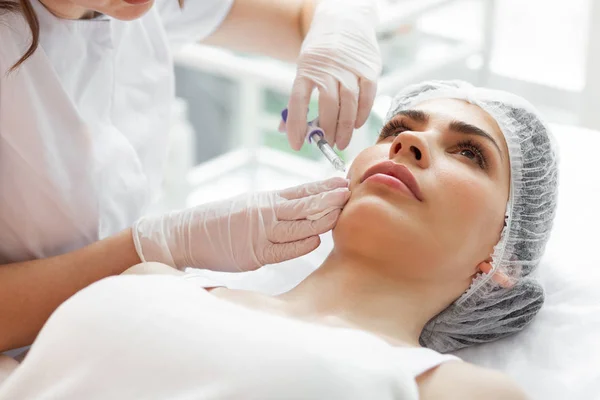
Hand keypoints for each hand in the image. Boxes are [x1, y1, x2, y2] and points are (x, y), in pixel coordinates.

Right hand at [132, 177, 349, 271]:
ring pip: (299, 226)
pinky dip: (302, 244)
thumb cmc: (219, 221)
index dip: (323, 187)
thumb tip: (303, 207)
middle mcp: (264, 213)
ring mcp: (259, 233)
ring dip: (322, 219)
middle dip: (329, 200)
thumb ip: (274, 207)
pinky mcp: (253, 254)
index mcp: (264, 199)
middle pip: (305, 206)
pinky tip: (316, 239)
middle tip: (348, 194)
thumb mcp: (248, 205)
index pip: (301, 192)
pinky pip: (284, 250)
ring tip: (340, 213)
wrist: (186, 235)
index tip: (342, 181)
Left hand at [286, 0, 381, 150]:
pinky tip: (355, 125)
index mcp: (306, 68)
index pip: (298, 101)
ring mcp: (350, 68)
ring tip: (341, 142)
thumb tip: (284, 130)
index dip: (296, 125)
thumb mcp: (304, 67)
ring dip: (345, 128)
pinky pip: (367, 97)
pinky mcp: (369, 69)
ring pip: (349, 103)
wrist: (345, 21)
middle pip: (328, 105)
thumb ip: (297, 98)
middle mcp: (329, 67)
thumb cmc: (321, 53)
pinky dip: (361, 114)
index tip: (297, 145)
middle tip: (327, 144)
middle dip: (327, 130)